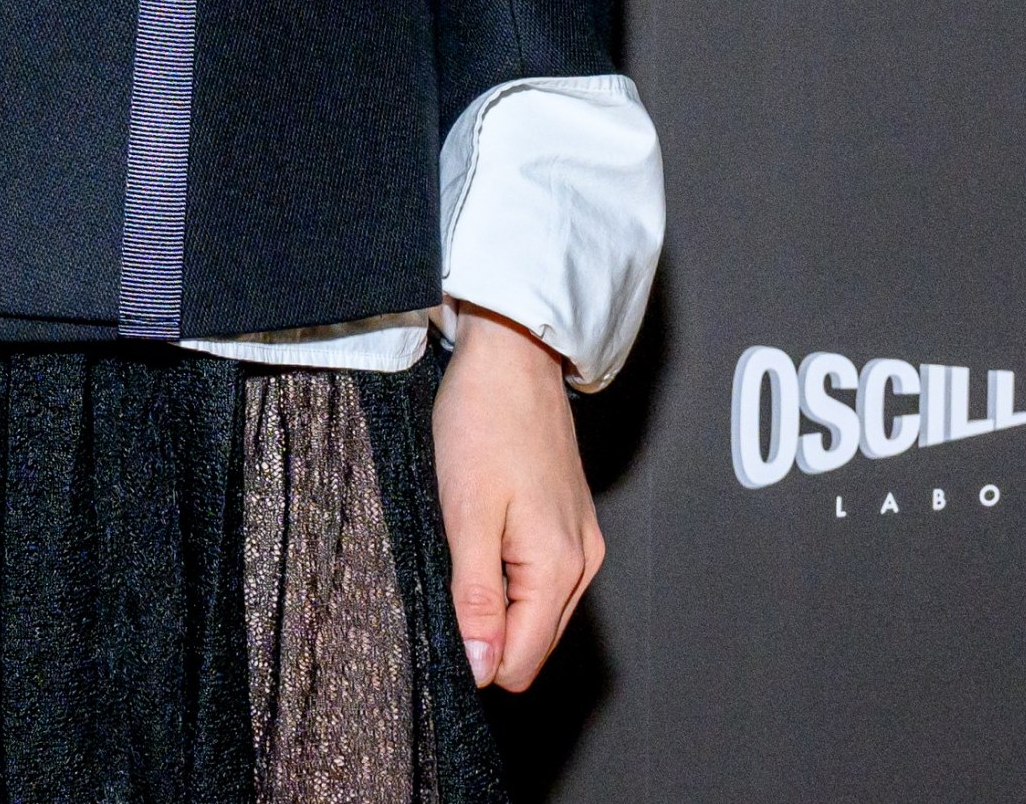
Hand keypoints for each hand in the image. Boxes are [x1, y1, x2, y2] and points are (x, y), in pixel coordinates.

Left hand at [431, 304, 602, 690]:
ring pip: (538, 613)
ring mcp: (582, 543)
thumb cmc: (484, 423)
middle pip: (533, 644)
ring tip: (464, 550)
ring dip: (498, 602)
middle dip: (489, 631)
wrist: (513, 358)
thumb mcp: (466, 514)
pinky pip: (543, 580)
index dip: (476, 657)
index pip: (520, 661)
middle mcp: (582, 563)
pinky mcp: (573, 525)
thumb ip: (476, 597)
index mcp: (558, 567)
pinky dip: (511, 576)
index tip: (442, 620)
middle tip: (447, 577)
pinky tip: (484, 539)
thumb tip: (481, 666)